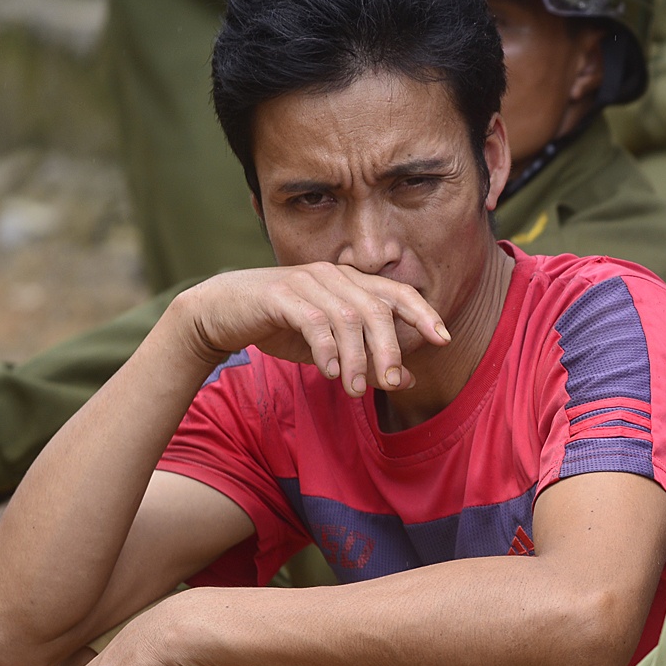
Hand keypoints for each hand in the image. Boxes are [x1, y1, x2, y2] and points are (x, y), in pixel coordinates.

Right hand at [174, 264, 453, 397]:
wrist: (221, 313)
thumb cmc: (282, 328)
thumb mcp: (331, 349)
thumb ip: (366, 361)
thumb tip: (407, 380)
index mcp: (351, 283)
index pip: (396, 293)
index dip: (423, 313)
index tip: (444, 339)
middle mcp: (334, 276)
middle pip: (376, 309)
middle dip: (389, 348)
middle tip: (390, 383)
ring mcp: (306, 281)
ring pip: (347, 317)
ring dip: (355, 358)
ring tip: (352, 389)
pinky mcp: (279, 295)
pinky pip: (313, 321)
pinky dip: (325, 349)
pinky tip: (328, 372)